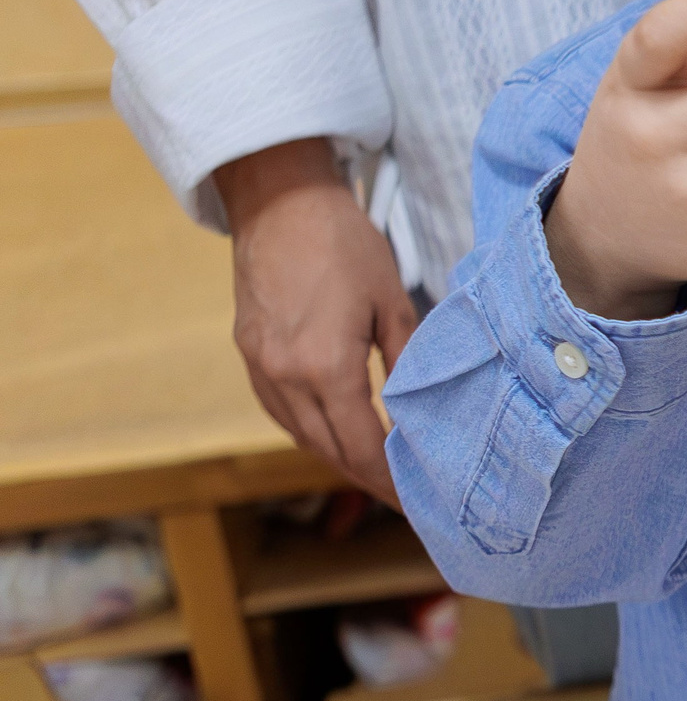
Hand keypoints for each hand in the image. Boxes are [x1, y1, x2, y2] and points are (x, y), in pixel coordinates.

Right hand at [215, 138, 416, 502]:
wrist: (279, 200)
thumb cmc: (343, 242)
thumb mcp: (391, 301)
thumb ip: (407, 359)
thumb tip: (424, 406)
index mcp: (324, 367)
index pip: (361, 447)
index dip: (389, 481)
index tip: (415, 500)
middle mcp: (284, 376)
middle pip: (329, 449)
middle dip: (367, 478)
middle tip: (403, 496)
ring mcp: (259, 367)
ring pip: (302, 434)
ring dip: (338, 456)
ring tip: (375, 472)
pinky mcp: (248, 353)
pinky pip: (280, 411)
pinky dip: (311, 429)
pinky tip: (335, 431)